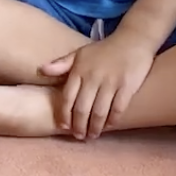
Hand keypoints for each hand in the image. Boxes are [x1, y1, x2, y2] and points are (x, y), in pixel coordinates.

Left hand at [40, 38, 155, 140]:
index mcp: (79, 71)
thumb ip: (61, 64)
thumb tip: (41, 70)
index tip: (64, 127)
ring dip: (95, 127)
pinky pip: (118, 109)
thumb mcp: (80, 53)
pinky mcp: (127, 86)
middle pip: (82, 109)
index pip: (67, 98)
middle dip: (79, 126)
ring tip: (92, 135)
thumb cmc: (104, 49)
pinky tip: (109, 126)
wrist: (134, 39)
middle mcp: (93, 77)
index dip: (64, 115)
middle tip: (79, 136)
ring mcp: (111, 82)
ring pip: (99, 112)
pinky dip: (112, 120)